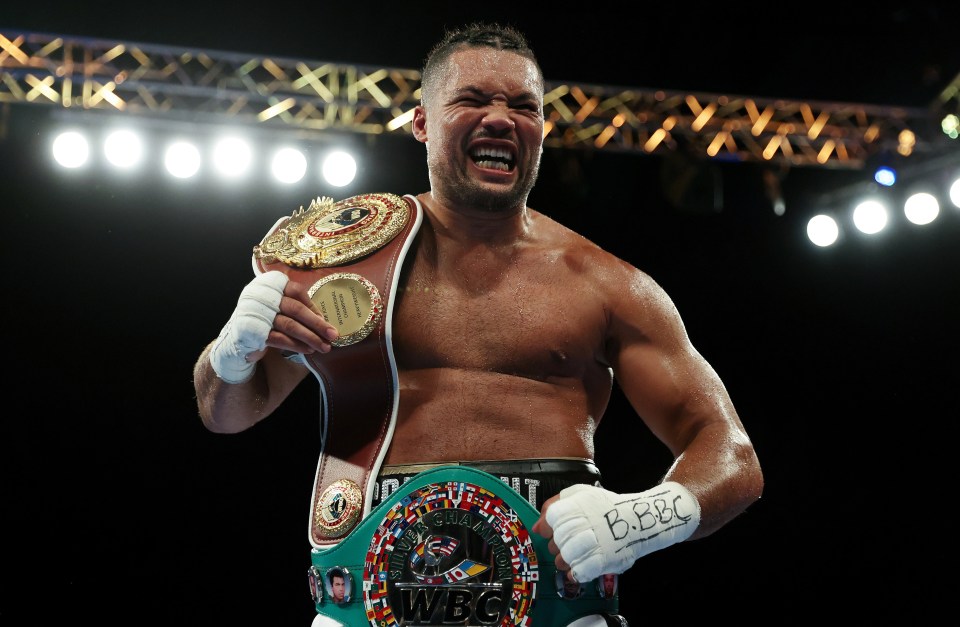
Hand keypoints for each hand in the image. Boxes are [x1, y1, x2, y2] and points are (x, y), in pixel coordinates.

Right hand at [208, 271, 338, 382]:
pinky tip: (307, 350)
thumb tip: (325, 322)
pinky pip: (279, 339)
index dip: (313, 306)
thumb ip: (297, 308)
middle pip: (295, 309)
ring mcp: (255, 313)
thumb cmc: (266, 321)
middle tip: (333, 335)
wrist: (238, 339)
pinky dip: (296, 345)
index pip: (296, 291)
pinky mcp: (253, 331)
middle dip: (317, 324)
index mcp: (269, 284)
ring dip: (310, 337)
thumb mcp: (280, 309)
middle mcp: (261, 295)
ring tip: (323, 346)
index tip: (325, 320)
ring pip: (289, 325)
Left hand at [533, 482, 699, 582]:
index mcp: (576, 504)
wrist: (637, 520)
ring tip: (576, 554)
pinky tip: (581, 567)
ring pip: (564, 559)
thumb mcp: (579, 494)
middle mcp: (584, 522)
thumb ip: (554, 505)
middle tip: (570, 542)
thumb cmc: (605, 508)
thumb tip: (538, 527)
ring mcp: (594, 542)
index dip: (549, 527)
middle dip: (558, 545)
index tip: (554, 530)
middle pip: (556, 541)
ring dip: (565, 560)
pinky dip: (576, 572)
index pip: (550, 519)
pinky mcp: (602, 560)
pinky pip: (579, 572)